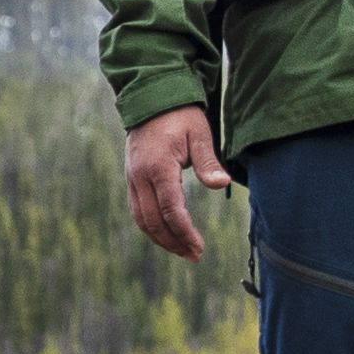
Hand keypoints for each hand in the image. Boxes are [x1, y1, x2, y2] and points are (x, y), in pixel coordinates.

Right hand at [124, 106, 236, 261]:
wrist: (151, 98)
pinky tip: (167, 235)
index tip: (199, 248)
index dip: (185, 233)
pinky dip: (151, 227)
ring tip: (182, 251)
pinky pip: (138, 211)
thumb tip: (222, 183)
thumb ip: (208, 161)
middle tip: (194, 255)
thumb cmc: (180, 115)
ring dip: (161, 239)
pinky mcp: (131, 179)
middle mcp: (140, 177)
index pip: (172, 210)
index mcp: (158, 167)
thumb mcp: (199, 133)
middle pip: (154, 221)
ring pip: (142, 220)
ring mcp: (132, 179)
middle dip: (174, 242)